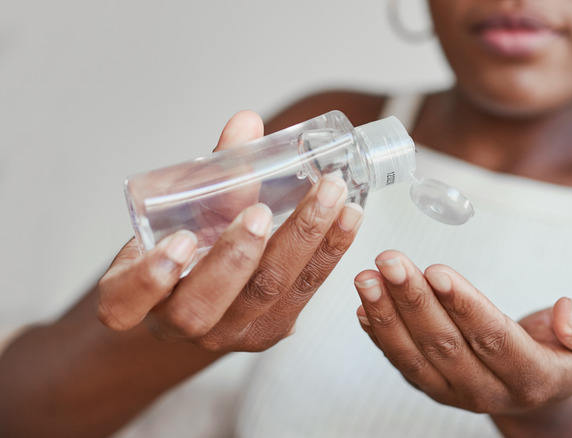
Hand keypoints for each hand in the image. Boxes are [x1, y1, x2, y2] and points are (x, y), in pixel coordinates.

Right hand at [97, 111, 364, 351]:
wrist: (205, 292)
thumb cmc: (185, 243)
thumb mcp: (181, 208)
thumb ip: (210, 173)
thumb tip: (248, 122)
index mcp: (134, 298)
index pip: (125, 303)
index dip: (151, 277)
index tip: (181, 241)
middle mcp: (179, 325)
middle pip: (205, 304)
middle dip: (238, 255)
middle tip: (262, 211)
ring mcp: (231, 333)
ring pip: (266, 295)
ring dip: (302, 241)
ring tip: (329, 195)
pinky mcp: (273, 327)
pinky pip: (304, 291)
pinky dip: (329, 249)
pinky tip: (349, 215)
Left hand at [354, 250, 571, 421]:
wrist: (536, 392)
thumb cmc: (562, 354)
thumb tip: (565, 312)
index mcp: (531, 378)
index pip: (493, 339)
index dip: (465, 306)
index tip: (438, 270)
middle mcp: (487, 391)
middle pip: (445, 344)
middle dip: (413, 299)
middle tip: (389, 260)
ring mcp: (453, 392)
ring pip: (414, 354)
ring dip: (386, 314)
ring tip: (367, 277)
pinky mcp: (431, 386)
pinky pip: (400, 362)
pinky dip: (379, 333)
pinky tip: (364, 303)